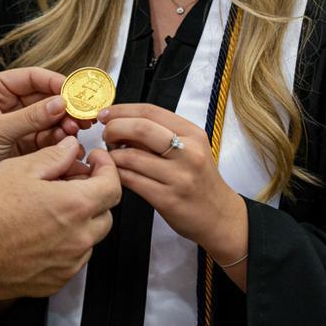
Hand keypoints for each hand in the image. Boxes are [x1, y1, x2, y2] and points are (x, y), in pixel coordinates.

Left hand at [0, 67, 83, 189]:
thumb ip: (30, 117)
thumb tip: (61, 102)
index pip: (32, 78)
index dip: (56, 83)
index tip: (75, 94)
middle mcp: (7, 105)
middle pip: (45, 97)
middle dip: (65, 106)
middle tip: (83, 115)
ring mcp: (17, 126)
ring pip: (50, 119)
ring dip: (64, 125)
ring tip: (74, 133)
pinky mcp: (23, 147)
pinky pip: (47, 139)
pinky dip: (59, 142)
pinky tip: (68, 146)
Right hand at [0, 135, 121, 299]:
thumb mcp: (18, 169)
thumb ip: (53, 157)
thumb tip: (70, 148)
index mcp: (74, 206)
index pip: (113, 185)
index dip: (106, 167)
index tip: (95, 160)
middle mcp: (78, 238)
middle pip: (105, 212)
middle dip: (94, 193)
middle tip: (72, 180)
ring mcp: (68, 263)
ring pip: (90, 237)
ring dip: (80, 220)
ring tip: (51, 207)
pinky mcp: (55, 280)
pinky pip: (72, 259)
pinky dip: (66, 243)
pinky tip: (41, 231)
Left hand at [99, 104, 246, 265]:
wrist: (219, 215)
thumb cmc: (199, 178)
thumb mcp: (190, 148)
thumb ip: (161, 134)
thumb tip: (122, 122)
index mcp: (193, 134)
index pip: (150, 111)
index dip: (122, 110)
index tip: (106, 114)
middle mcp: (188, 153)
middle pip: (140, 129)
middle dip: (114, 128)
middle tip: (106, 135)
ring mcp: (179, 177)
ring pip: (131, 156)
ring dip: (112, 154)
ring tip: (111, 156)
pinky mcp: (167, 199)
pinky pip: (131, 180)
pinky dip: (117, 173)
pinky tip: (116, 172)